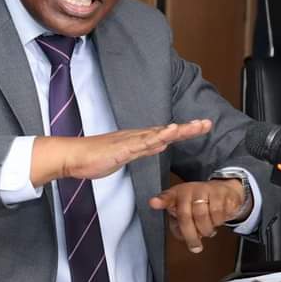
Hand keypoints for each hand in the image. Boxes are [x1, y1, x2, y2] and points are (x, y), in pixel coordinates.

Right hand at [30, 120, 211, 186]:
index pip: (165, 135)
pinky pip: (144, 142)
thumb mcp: (124, 156)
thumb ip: (141, 150)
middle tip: (208, 124)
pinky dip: (159, 136)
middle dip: (188, 128)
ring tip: (197, 126)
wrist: (73, 157)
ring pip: (159, 134)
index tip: (200, 127)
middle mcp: (136, 137)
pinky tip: (170, 132)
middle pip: (167, 131)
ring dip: (179, 130)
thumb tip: (160, 145)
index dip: (183, 131)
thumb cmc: (93, 158)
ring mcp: (130, 141)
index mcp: (137, 140)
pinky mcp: (123, 148)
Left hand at [148, 179, 245, 253]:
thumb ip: (179, 224)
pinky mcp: (219, 194)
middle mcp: (189, 190)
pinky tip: (216, 220)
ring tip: (207, 229)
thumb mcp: (186, 210)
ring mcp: (204, 190)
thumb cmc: (201, 202)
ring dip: (206, 229)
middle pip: (185, 216)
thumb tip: (180, 236)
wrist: (225, 191)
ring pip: (202, 217)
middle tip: (195, 245)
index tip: (153, 203)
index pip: (166, 197)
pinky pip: (217, 215)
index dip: (160, 201)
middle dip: (190, 235)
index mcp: (177, 194)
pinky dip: (217, 223)